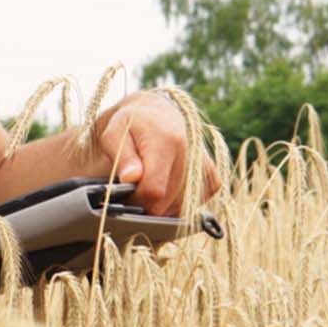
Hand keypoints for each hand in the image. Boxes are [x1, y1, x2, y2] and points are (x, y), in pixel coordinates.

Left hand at [91, 91, 222, 217]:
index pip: (154, 190)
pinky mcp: (213, 179)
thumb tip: (131, 178)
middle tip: (134, 188)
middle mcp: (192, 154)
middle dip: (146, 203)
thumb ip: (121, 156)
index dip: (136, 199)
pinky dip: (176, 203)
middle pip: (166, 204)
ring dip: (161, 205)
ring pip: (179, 209)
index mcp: (167, 141)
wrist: (159, 117)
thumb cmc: (131, 126)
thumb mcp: (114, 133)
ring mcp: (205, 169)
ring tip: (150, 183)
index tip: (124, 193)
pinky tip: (166, 187)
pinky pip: (193, 206)